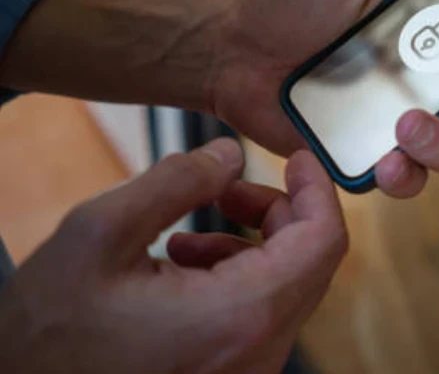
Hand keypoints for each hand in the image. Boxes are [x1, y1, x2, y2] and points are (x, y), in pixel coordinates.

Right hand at [0, 139, 346, 372]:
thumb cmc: (47, 332)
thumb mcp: (98, 234)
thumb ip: (175, 181)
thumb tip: (230, 153)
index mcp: (238, 316)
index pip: (323, 242)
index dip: (318, 189)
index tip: (298, 158)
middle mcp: (257, 354)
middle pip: (310, 263)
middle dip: (278, 212)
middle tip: (228, 189)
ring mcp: (248, 373)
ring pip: (286, 289)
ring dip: (252, 246)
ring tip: (190, 231)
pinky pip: (260, 318)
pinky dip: (238, 280)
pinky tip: (183, 266)